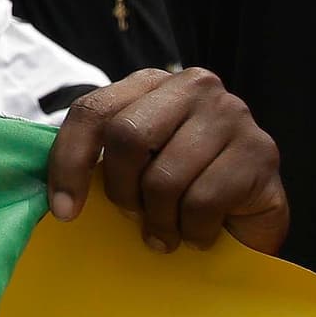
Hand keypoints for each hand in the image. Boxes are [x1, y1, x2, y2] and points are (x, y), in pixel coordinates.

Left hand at [43, 66, 288, 253]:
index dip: (69, 161)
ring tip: (171, 231)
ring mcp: (232, 115)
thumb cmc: (182, 190)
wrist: (251, 216)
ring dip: (161, 222)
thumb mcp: (134, 168)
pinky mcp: (260, 152)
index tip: (64, 211)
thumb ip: (100, 162)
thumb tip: (55, 196)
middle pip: (126, 137)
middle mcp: (194, 86)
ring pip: (165, 179)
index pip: (92, 110)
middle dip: (122, 192)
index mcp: (152, 83)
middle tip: (136, 217)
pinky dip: (194, 232)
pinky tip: (201, 233)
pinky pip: (203, 203)